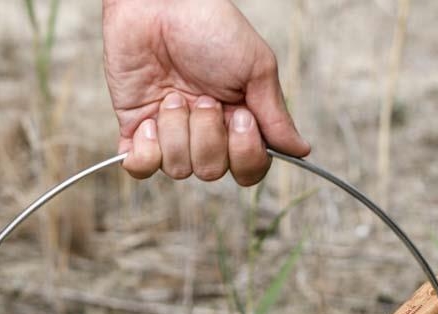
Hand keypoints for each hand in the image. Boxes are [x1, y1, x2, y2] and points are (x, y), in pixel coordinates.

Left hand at [102, 0, 309, 185]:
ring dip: (177, 129)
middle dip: (208, 135)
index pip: (248, 170)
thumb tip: (301, 151)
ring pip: (178, 169)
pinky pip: (141, 169)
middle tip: (203, 97)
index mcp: (237, 123)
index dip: (245, 155)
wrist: (160, 2)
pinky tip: (148, 120)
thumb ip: (275, 116)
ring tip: (173, 95)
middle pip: (211, 172)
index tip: (241, 118)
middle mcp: (204, 135)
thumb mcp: (256, 68)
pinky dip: (146, 150)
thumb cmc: (211, 26)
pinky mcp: (136, 133)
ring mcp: (170, 135)